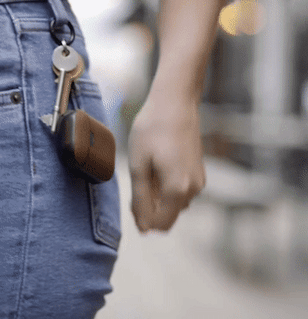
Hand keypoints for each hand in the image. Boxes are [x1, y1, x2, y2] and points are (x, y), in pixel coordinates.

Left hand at [127, 93, 205, 232]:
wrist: (175, 103)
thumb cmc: (152, 131)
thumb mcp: (139, 166)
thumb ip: (141, 200)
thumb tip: (144, 229)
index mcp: (178, 190)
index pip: (160, 225)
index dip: (142, 218)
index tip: (133, 196)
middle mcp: (194, 190)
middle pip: (167, 215)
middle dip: (150, 205)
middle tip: (138, 176)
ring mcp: (199, 180)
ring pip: (173, 203)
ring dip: (158, 194)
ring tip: (148, 166)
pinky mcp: (199, 172)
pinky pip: (180, 190)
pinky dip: (167, 185)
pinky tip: (158, 163)